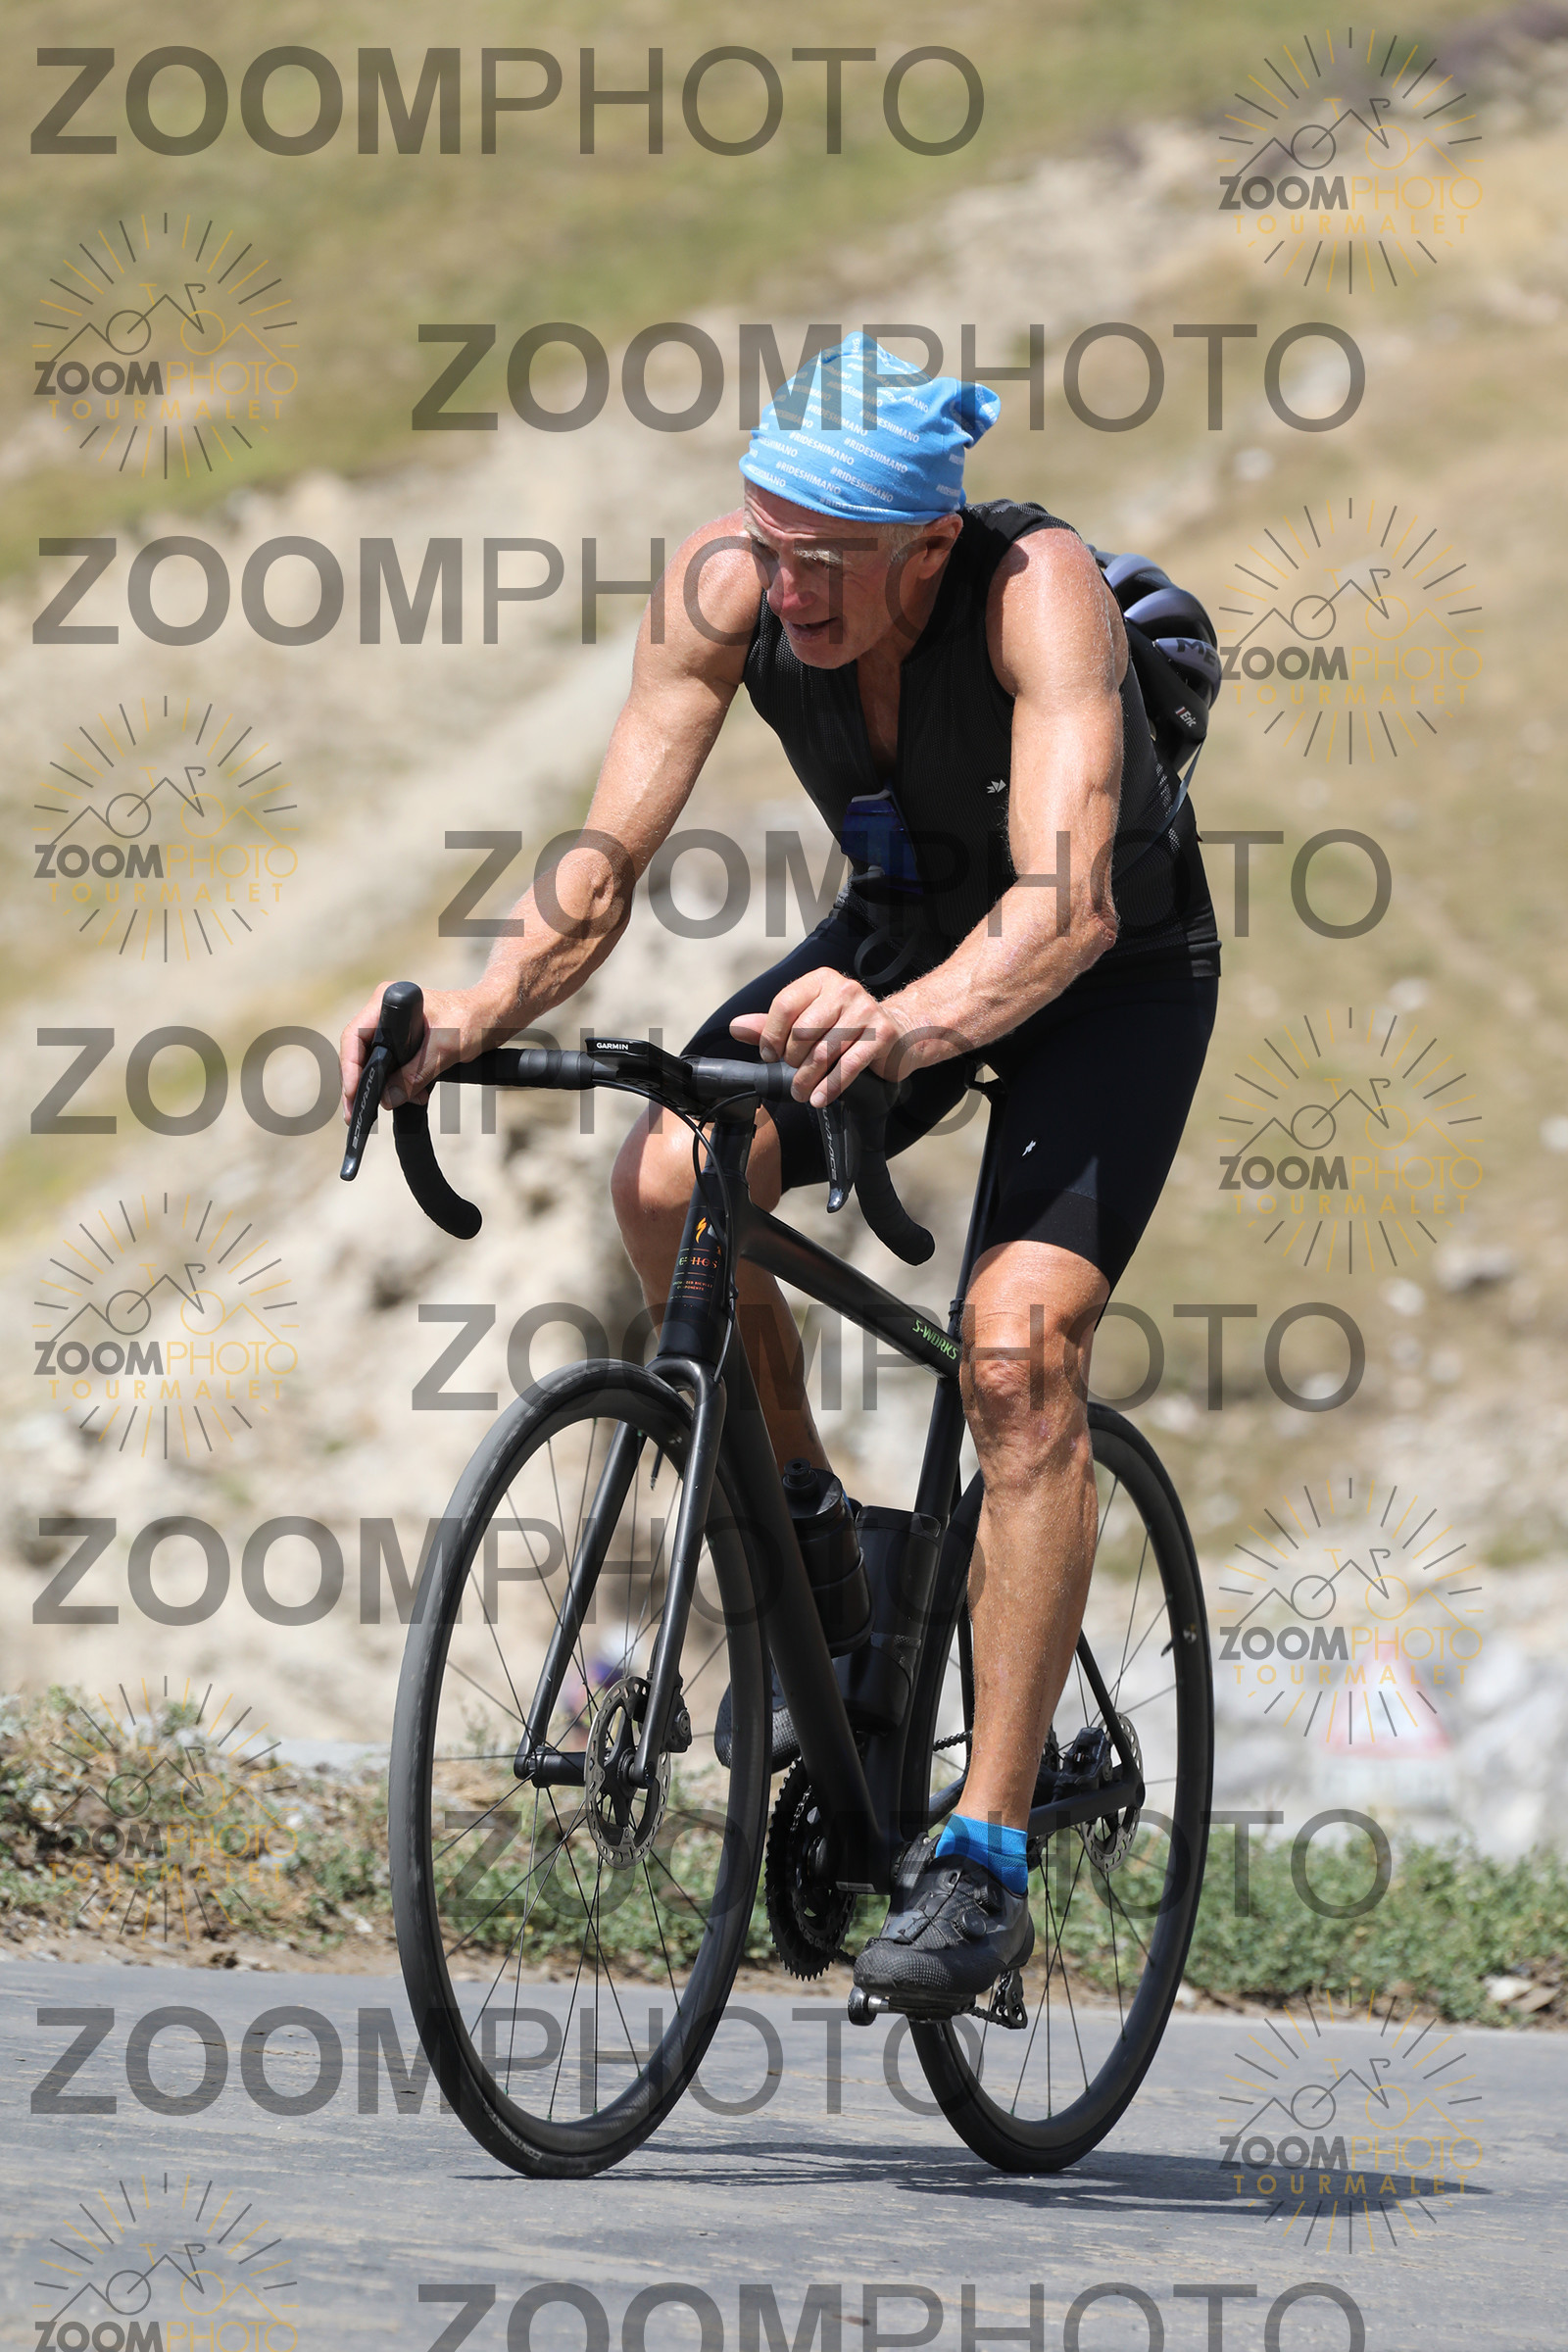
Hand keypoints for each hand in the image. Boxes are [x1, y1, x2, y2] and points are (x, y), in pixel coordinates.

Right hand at [339, 984, 504, 1120]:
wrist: (497, 1014)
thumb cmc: (474, 1018)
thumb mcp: (443, 1049)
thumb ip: (415, 1074)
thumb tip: (387, 1099)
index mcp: (387, 1001)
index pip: (354, 1036)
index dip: (349, 1067)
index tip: (352, 1093)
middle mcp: (385, 1012)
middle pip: (359, 1052)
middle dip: (359, 1083)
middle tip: (354, 1113)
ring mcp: (395, 1027)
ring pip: (374, 1061)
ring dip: (380, 1087)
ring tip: (381, 1109)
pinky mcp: (407, 1041)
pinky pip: (393, 1065)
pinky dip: (398, 1083)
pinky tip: (407, 1098)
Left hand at [730, 967, 914, 1106]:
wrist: (898, 1034)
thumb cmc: (848, 1028)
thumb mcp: (809, 1020)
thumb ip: (772, 1025)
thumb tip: (738, 1027)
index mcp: (821, 981)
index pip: (784, 1005)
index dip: (771, 1035)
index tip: (770, 1055)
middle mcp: (844, 990)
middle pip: (802, 1031)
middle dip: (792, 1060)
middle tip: (794, 1074)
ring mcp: (865, 1011)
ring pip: (823, 1051)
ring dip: (808, 1079)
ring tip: (802, 1092)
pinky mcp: (881, 1035)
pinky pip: (848, 1065)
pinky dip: (831, 1086)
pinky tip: (821, 1098)